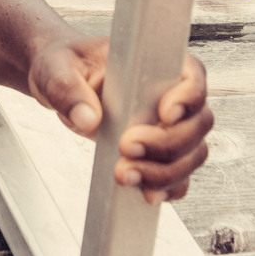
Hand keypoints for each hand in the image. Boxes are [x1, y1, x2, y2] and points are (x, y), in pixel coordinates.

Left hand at [29, 37, 212, 203]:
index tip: (165, 113)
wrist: (60, 85)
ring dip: (165, 171)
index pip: (192, 77)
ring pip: (192, 154)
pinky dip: (167, 188)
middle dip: (167, 143)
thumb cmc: (66, 64)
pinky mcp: (159, 155)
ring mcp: (170, 128)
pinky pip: (179, 177)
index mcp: (157, 63)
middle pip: (197, 123)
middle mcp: (172, 95)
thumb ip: (68, 87)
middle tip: (127, 146)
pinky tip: (144, 192)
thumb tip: (87, 118)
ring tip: (124, 174)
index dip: (188, 98)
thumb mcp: (57, 67)